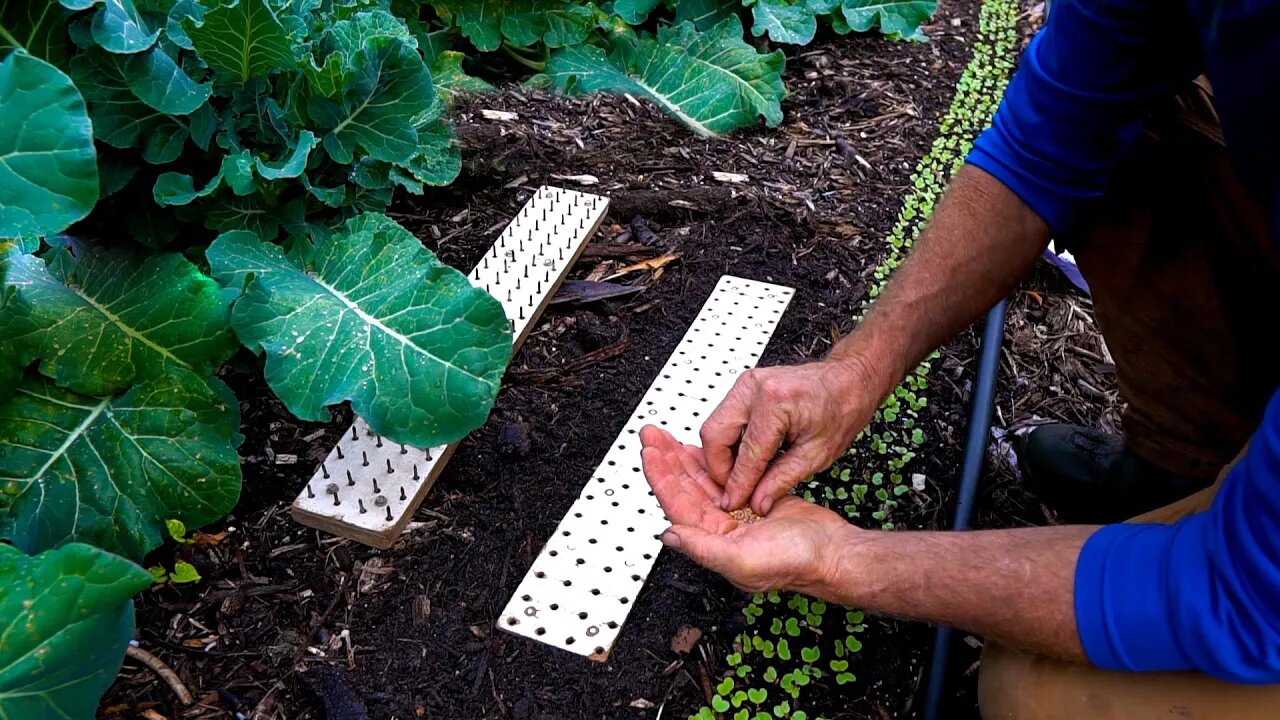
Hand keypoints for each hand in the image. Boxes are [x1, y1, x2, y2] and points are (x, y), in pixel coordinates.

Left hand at [640, 425, 851, 594]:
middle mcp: (720, 530)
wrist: (833, 553)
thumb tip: (669, 536)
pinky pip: (726, 479)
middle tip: (652, 436)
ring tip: (668, 439)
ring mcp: (737, 516)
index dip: (661, 477)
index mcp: (713, 542)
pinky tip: (704, 451)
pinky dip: (713, 463)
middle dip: (667, 461)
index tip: (650, 453)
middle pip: (684, 489)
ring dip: (685, 460)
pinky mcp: (754, 502)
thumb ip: (704, 548)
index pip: (677, 505)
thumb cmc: (796, 562)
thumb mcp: (744, 559)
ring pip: (703, 482)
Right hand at [700, 357, 879, 514]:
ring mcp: (747, 383)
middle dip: (719, 467)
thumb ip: (782, 479)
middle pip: (714, 434)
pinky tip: (746, 456)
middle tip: (732, 489)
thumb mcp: (817, 454)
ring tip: (741, 474)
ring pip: (714, 425)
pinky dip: (729, 440)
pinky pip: (724, 417)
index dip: (738, 484)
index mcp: (775, 403)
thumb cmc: (842, 407)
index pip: (746, 454)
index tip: (733, 502)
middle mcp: (754, 388)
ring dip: (722, 454)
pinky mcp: (745, 386)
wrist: (849, 379)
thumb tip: (757, 501)